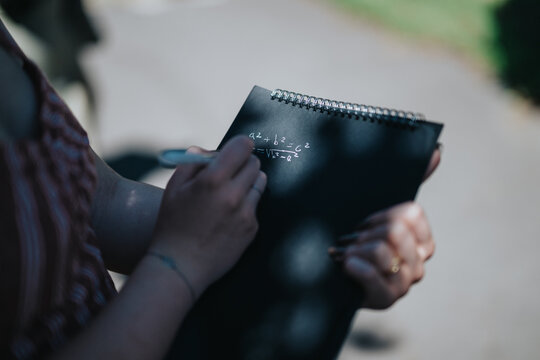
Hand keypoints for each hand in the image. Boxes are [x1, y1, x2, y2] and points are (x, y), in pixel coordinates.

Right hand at [150, 136, 266, 297]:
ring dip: (248, 182)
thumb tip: (207, 150)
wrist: (180, 266)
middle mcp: (233, 194)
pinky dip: (245, 205)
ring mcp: (245, 212)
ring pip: (259, 183)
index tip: (236, 150)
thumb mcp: (174, 189)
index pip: (242, 147)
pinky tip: (228, 216)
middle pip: (254, 163)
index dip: (239, 145)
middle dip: (243, 163)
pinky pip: (255, 206)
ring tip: (230, 193)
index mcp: (212, 180)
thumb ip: (191, 163)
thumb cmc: (172, 225)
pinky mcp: (252, 228)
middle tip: (231, 172)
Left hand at [329, 146, 440, 308]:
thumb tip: (437, 150)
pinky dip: (355, 267)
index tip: (364, 221)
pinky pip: (375, 276)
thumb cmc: (354, 238)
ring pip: (383, 251)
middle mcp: (418, 263)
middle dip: (365, 232)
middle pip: (396, 231)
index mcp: (420, 240)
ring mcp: (404, 284)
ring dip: (356, 249)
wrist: (325, 276)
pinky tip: (344, 264)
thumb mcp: (376, 210)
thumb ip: (410, 179)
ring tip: (344, 253)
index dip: (382, 213)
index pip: (412, 214)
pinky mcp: (386, 299)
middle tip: (350, 238)